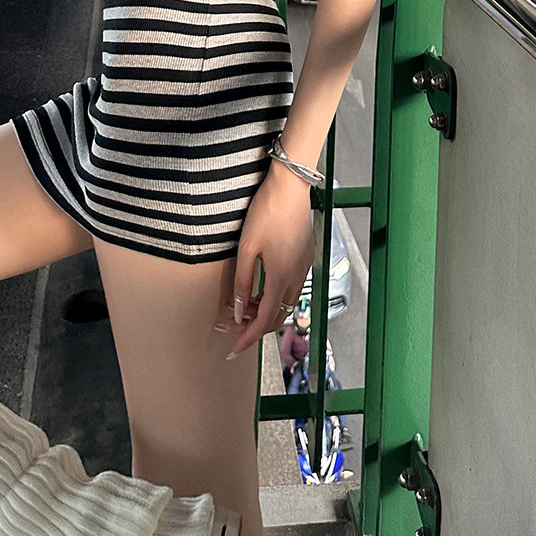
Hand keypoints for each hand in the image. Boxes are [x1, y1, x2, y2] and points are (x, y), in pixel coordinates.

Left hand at [222, 166, 314, 358]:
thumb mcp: (246, 248)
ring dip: (264, 311)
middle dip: (253, 327)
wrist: (290, 185)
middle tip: (230, 327)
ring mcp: (303, 267)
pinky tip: (258, 289)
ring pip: (285, 304)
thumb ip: (243, 283)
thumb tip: (239, 310)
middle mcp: (297, 276)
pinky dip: (274, 297)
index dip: (247, 338)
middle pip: (277, 317)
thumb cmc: (267, 211)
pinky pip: (290, 288)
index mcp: (282, 277)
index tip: (233, 350)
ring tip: (241, 307)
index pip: (264, 321)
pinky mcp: (304, 257)